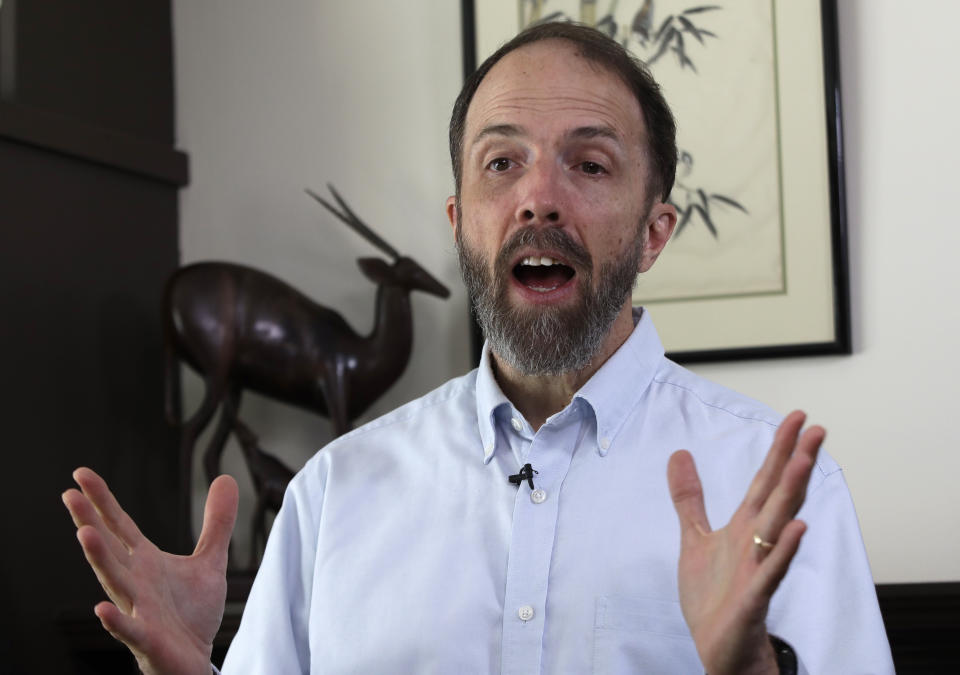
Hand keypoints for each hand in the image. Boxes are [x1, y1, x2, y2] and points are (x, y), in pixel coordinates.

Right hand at [63, 467, 237, 674]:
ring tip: (84, 534)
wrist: (195, 660)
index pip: (120, 526)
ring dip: (99, 559)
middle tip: (70, 495)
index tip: (81, 475)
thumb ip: (217, 523)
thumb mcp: (210, 561)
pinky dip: (115, 620)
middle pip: (109, 548)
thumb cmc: (191, 613)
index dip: (103, 501)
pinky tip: (101, 608)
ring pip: (115, 582)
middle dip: (90, 521)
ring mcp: (138, 609)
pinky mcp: (147, 639)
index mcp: (145, 562)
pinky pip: (129, 629)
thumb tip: (225, 479)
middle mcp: (135, 582)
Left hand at [667, 411, 822, 674]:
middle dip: (796, 462)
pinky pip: (772, 570)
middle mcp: (757, 541)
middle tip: (817, 429)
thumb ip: (689, 497)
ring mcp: (758, 567)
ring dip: (791, 494)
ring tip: (803, 462)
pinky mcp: (753, 595)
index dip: (779, 448)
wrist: (716, 646)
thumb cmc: (712, 596)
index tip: (797, 418)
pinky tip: (798, 527)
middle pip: (779, 495)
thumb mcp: (693, 537)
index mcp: (745, 526)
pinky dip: (784, 550)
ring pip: (779, 525)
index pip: (766, 480)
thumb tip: (679, 454)